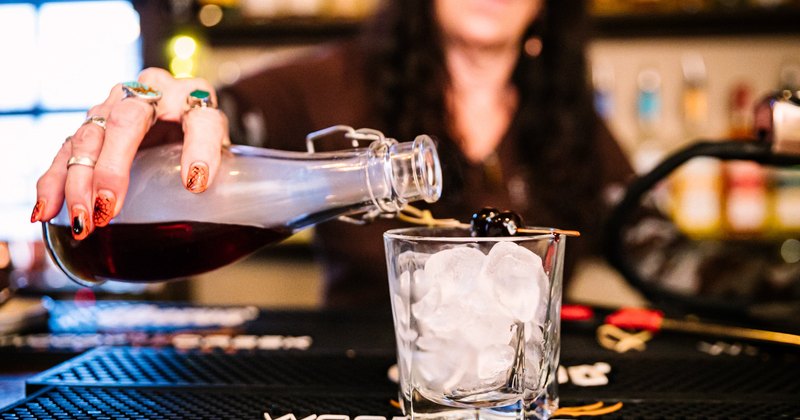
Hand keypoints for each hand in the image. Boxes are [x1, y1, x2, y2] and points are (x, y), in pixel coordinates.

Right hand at [30, 68, 229, 239]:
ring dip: (79, 180)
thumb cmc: (202, 136)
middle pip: (128, 121)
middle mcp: (151, 91)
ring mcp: (115, 104)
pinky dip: (54, 181)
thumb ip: (220, 165)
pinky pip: (67, 150)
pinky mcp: (92, 124)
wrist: (183, 114)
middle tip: (109, 207)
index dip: (199, 150)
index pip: (202, 119)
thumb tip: (206, 195)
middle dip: (114, 167)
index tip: (196, 184)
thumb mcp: (221, 148)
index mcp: (194, 96)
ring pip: (90, 135)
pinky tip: (46, 209)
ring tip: (83, 218)